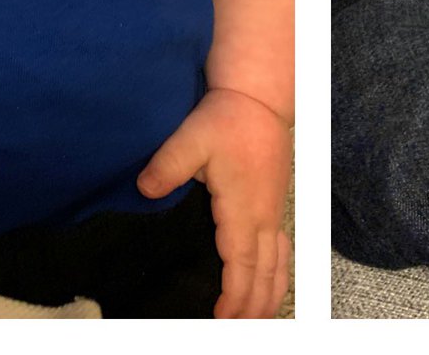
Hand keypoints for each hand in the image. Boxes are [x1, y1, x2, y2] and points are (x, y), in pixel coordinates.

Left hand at [137, 88, 291, 317]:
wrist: (259, 97)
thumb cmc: (227, 117)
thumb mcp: (191, 136)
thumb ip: (168, 166)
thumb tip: (145, 189)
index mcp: (243, 207)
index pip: (241, 263)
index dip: (234, 296)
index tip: (221, 319)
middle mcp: (264, 215)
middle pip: (264, 274)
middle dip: (252, 308)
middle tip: (234, 332)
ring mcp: (273, 209)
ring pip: (279, 265)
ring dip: (270, 295)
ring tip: (256, 321)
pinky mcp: (275, 202)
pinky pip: (283, 249)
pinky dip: (277, 274)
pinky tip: (269, 283)